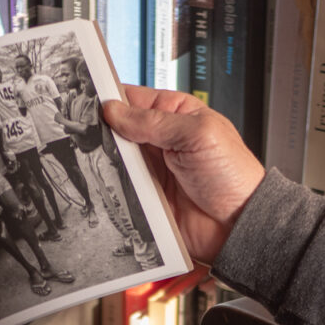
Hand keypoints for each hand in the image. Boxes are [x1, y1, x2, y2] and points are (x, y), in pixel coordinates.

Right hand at [103, 87, 264, 263]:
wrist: (236, 226)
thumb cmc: (233, 177)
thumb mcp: (198, 135)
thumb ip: (154, 121)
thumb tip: (114, 111)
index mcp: (175, 114)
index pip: (133, 98)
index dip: (110, 98)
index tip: (87, 101)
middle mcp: (159, 139)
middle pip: (117, 129)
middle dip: (102, 130)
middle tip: (89, 133)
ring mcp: (149, 168)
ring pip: (112, 158)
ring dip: (105, 159)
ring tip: (100, 158)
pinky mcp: (143, 195)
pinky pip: (117, 187)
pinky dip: (108, 185)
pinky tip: (106, 182)